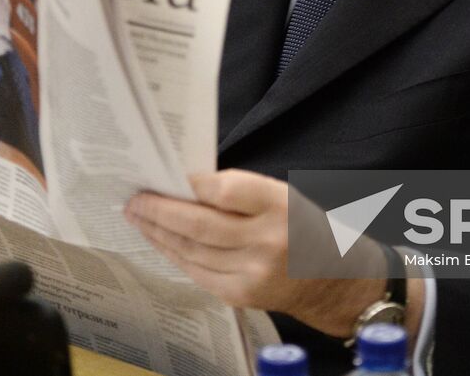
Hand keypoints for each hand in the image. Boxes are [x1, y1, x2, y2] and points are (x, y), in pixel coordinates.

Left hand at [126, 170, 414, 337]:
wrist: (334, 279)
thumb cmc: (304, 227)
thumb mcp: (282, 195)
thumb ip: (240, 190)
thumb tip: (187, 184)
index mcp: (280, 206)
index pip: (228, 191)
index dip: (193, 183)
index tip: (168, 173)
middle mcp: (266, 241)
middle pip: (200, 224)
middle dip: (159, 210)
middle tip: (135, 198)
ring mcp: (252, 273)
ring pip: (191, 249)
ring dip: (158, 232)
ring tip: (137, 216)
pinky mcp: (241, 294)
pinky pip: (196, 271)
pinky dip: (174, 253)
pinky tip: (160, 240)